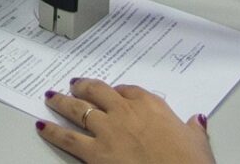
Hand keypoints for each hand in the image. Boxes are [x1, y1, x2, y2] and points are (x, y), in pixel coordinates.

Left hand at [38, 81, 213, 163]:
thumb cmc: (188, 162)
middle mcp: (124, 111)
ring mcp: (107, 129)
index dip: (117, 91)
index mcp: (149, 104)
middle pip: (97, 91)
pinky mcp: (94, 151)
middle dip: (83, 87)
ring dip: (61, 102)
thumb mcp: (197, 141)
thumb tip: (197, 121)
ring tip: (50, 96)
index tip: (113, 92)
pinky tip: (42, 126)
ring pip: (77, 109)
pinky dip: (52, 131)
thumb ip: (193, 128)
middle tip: (74, 84)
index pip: (128, 90)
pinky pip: (67, 137)